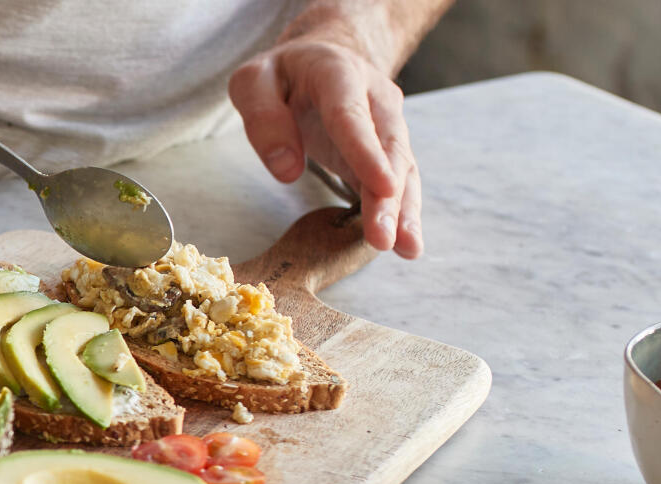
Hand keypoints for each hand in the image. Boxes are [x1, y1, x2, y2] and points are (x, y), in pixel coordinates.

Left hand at [229, 37, 423, 257]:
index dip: (367, 152)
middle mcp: (374, 97)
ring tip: (406, 248)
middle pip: (387, 146)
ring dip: (403, 210)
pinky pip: (398, 181)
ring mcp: (386, 124)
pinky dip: (403, 212)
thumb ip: (264, 118)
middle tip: (386, 236)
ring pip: (402, 167)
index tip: (382, 187)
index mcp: (337, 73)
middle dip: (389, 195)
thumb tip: (286, 170)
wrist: (322, 58)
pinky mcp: (385, 151)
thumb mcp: (253, 83)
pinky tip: (406, 243)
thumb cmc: (283, 75)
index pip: (352, 115)